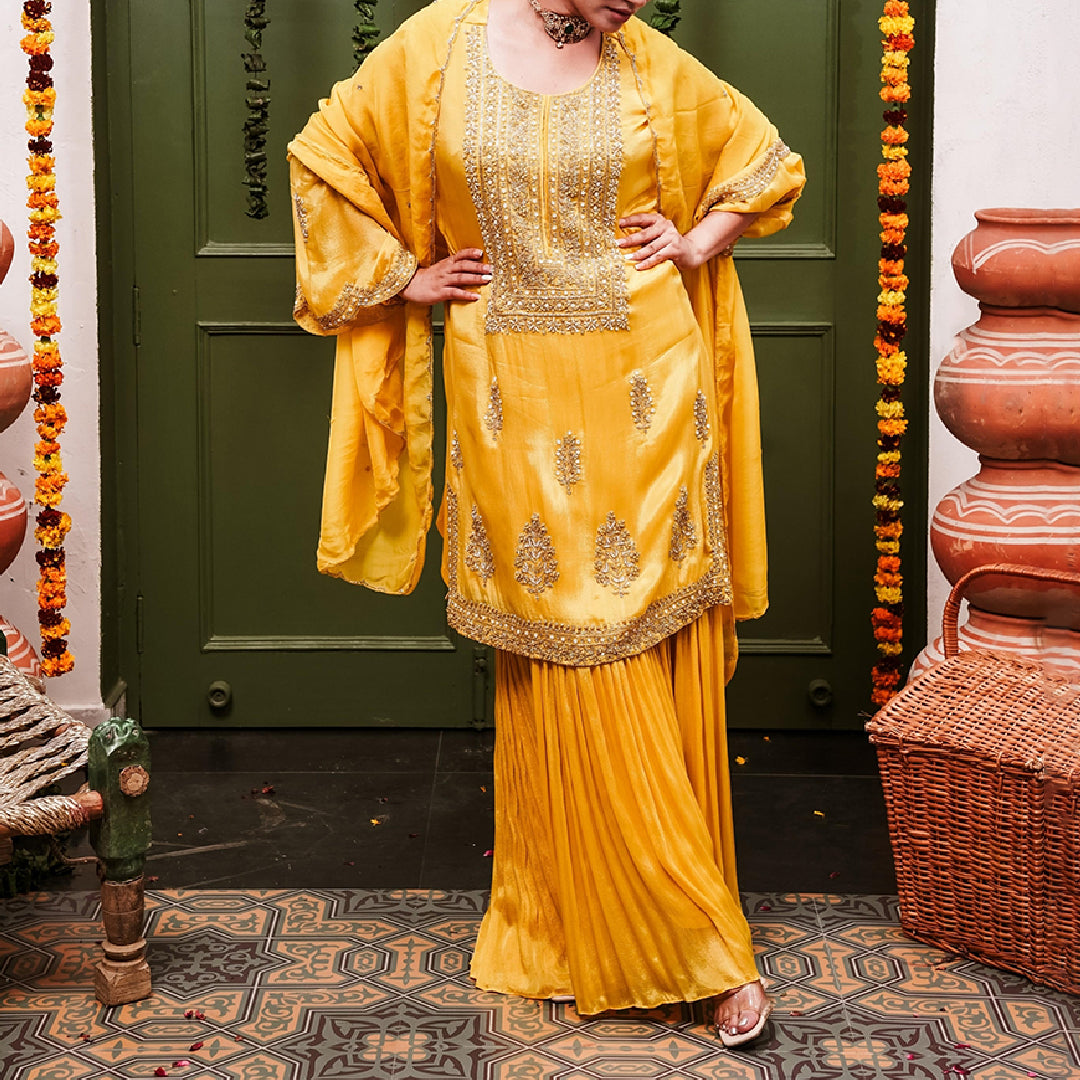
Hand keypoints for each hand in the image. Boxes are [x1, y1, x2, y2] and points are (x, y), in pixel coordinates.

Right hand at [401, 248, 491, 304]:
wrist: (409, 285)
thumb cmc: (426, 279)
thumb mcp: (439, 269)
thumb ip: (452, 268)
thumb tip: (469, 268)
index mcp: (445, 264)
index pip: (459, 256)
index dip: (470, 253)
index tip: (480, 252)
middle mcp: (445, 271)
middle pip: (463, 266)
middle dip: (478, 267)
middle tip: (490, 268)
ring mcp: (442, 282)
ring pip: (461, 278)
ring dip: (475, 278)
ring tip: (487, 279)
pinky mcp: (440, 293)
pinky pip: (455, 293)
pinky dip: (466, 294)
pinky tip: (475, 296)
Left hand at [618, 210, 755, 270]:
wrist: (691, 252)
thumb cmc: (669, 245)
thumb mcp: (658, 236)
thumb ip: (646, 236)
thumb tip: (624, 240)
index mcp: (659, 221)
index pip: (643, 218)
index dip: (631, 220)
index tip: (619, 223)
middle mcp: (666, 226)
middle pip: (645, 233)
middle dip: (630, 239)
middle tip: (618, 243)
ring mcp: (671, 237)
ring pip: (651, 246)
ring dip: (638, 253)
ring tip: (627, 258)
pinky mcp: (675, 249)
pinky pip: (658, 256)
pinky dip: (648, 262)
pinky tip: (639, 266)